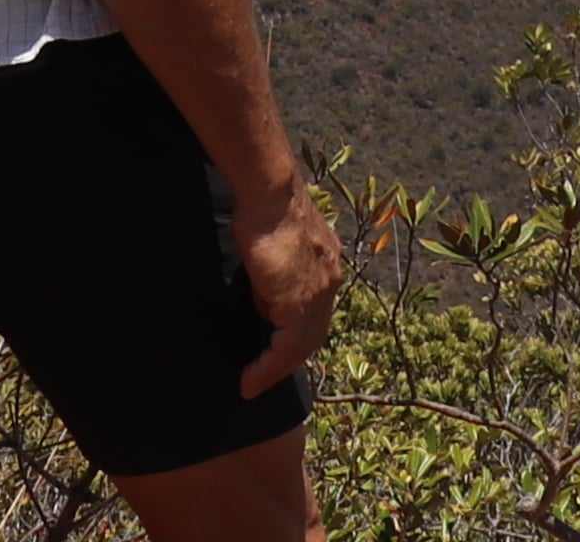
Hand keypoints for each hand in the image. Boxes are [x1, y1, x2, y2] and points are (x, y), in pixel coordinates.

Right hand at [229, 180, 342, 394]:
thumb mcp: (274, 246)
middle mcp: (329, 282)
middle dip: (287, 359)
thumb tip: (265, 304)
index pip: (313, 309)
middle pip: (312, 333)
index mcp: (326, 265)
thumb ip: (275, 277)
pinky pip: (286, 349)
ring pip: (301, 346)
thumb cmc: (265, 208)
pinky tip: (251, 379)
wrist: (271, 195)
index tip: (273, 349)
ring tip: (252, 384)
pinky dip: (268, 369)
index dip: (294, 332)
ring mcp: (318, 295)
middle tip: (262, 378)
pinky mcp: (299, 306)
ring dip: (274, 370)